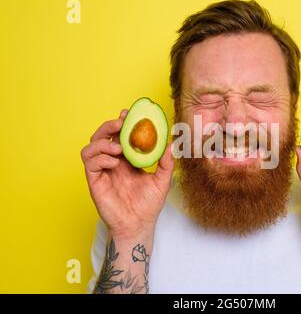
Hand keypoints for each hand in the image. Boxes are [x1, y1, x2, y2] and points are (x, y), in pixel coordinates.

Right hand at [81, 110, 173, 240]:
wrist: (139, 225)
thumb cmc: (149, 204)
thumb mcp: (162, 180)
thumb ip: (166, 162)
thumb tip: (171, 143)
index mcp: (126, 159)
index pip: (118, 135)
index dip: (121, 123)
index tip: (128, 113)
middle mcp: (112, 163)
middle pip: (101, 136)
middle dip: (109, 126)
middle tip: (120, 123)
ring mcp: (102, 172)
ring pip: (90, 148)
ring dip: (103, 142)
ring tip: (118, 148)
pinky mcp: (95, 182)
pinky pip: (90, 164)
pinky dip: (101, 159)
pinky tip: (115, 163)